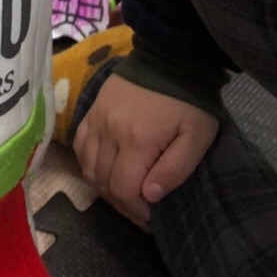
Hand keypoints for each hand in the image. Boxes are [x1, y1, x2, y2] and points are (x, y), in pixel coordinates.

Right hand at [74, 73, 218, 227]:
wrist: (169, 58)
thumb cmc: (188, 102)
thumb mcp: (196, 138)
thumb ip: (175, 169)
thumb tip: (149, 196)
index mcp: (137, 140)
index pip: (124, 190)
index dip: (136, 211)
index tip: (152, 217)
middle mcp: (110, 131)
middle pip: (104, 182)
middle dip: (122, 203)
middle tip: (140, 209)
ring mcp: (96, 119)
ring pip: (88, 167)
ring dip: (104, 187)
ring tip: (124, 192)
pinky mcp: (90, 111)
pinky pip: (80, 147)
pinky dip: (89, 165)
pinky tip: (104, 170)